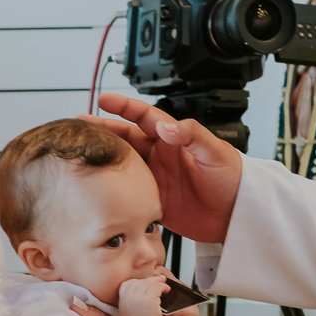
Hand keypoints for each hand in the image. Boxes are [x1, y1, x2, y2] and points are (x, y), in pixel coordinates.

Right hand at [85, 94, 241, 242]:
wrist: (236, 214)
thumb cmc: (232, 179)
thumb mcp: (215, 151)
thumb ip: (192, 135)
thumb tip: (166, 127)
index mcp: (173, 139)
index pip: (144, 116)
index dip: (123, 107)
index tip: (104, 100)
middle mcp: (160, 155)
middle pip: (125, 138)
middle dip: (103, 130)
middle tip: (79, 126)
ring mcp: (155, 177)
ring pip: (121, 163)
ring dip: (103, 158)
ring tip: (80, 153)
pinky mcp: (152, 200)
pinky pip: (126, 192)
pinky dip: (110, 189)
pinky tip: (94, 187)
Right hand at [118, 275, 168, 315]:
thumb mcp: (129, 309)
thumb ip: (132, 299)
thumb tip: (143, 290)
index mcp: (123, 297)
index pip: (129, 283)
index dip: (139, 282)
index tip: (146, 283)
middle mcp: (129, 295)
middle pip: (141, 281)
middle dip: (151, 279)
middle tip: (160, 278)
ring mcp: (139, 297)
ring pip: (150, 283)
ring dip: (159, 282)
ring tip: (165, 284)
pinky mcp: (149, 301)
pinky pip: (158, 288)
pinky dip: (163, 287)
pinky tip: (167, 290)